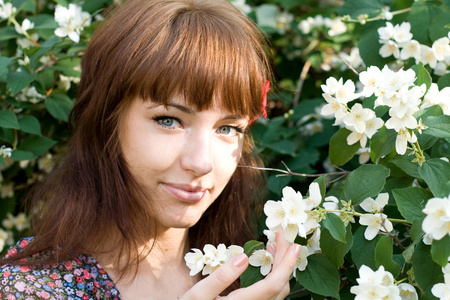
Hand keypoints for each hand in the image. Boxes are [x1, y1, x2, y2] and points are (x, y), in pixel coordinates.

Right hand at [180, 230, 300, 299]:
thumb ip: (220, 278)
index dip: (287, 264)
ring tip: (274, 246)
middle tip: (281, 236)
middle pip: (280, 285)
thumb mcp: (198, 295)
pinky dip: (274, 275)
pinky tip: (266, 262)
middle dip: (285, 258)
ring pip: (278, 291)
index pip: (274, 284)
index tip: (293, 244)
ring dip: (280, 267)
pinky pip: (272, 293)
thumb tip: (244, 257)